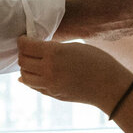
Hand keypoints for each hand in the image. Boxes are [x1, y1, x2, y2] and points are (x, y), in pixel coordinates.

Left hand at [17, 36, 132, 110]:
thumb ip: (52, 49)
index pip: (26, 46)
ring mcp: (50, 84)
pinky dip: (30, 79)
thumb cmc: (97, 61)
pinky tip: (33, 74)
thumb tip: (34, 52)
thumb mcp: (74, 47)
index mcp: (54, 53)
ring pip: (24, 76)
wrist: (110, 86)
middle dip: (23, 53)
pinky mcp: (53, 94)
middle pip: (22, 61)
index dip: (22, 40)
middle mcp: (48, 70)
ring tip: (32, 61)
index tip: (24, 38)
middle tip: (28, 48)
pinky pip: (34, 86)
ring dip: (25, 67)